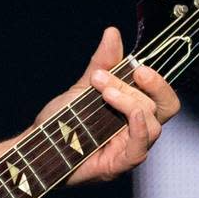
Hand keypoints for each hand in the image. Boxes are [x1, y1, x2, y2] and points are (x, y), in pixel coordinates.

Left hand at [35, 26, 180, 183]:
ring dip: (129, 101)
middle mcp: (137, 130)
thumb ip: (103, 63)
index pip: (163, 97)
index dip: (158, 81)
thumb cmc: (60, 120)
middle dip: (137, 87)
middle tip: (108, 76)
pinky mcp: (117, 165)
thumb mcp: (83, 86)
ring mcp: (128, 148)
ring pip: (153, 124)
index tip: (138, 67)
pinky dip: (139, 128)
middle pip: (162, 107)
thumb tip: (112, 33)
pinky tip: (129, 114)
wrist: (35, 144)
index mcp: (134, 112)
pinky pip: (139, 150)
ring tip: (102, 90)